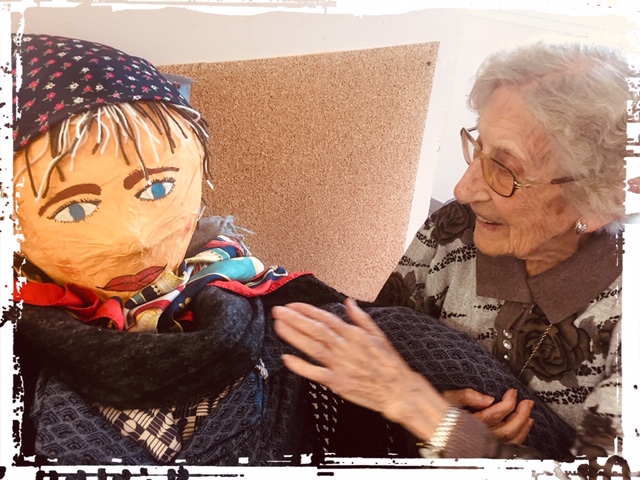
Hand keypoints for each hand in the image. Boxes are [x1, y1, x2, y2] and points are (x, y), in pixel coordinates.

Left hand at [272, 299, 448, 431]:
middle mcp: (344, 347)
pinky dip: (300, 366)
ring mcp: (339, 365)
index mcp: (353, 334)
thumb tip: (348, 302)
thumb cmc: (389, 363)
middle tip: (278, 311)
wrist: (397, 390)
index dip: (306, 311)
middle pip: (314, 330)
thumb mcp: (378, 335)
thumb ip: (361, 318)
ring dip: (293, 336)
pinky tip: (286, 358)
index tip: (292, 306)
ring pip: (311, 347)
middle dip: (294, 319)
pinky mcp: (336, 382)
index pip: (325, 318)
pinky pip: (314, 373)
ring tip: (278, 326)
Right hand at [443, 388, 533, 443]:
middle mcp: (478, 436)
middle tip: (527, 403)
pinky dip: (519, 436)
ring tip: (528, 414)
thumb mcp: (449, 398)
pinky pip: (508, 445)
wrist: (436, 427)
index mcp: (469, 424)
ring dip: (522, 426)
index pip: (494, 415)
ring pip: (509, 440)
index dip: (507, 404)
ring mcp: (484, 444)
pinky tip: (523, 427)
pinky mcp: (488, 446)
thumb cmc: (441, 412)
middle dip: (520, 415)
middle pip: (506, 430)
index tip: (512, 393)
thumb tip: (488, 399)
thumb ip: (466, 396)